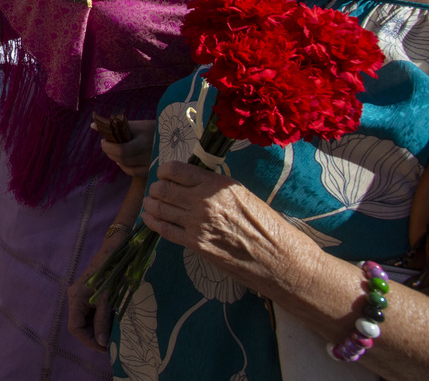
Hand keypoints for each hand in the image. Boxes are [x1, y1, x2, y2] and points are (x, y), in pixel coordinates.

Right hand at [68, 227, 132, 352]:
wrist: (114, 252)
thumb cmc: (109, 275)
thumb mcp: (107, 301)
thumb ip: (103, 322)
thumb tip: (101, 343)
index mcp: (75, 299)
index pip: (75, 327)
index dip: (88, 340)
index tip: (103, 348)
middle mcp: (75, 298)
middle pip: (80, 325)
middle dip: (94, 336)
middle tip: (110, 344)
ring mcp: (81, 296)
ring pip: (86, 319)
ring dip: (98, 328)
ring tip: (112, 336)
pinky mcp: (89, 294)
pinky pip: (91, 312)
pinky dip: (100, 320)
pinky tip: (111, 324)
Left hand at [97, 120, 155, 178]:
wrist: (175, 139)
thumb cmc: (152, 129)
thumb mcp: (138, 124)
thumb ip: (116, 125)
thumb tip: (92, 126)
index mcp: (145, 137)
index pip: (121, 149)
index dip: (108, 147)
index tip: (103, 141)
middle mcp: (149, 151)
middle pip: (122, 158)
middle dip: (109, 152)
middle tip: (106, 146)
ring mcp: (151, 162)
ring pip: (126, 166)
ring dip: (115, 159)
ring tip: (114, 151)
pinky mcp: (152, 169)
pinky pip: (133, 172)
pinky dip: (124, 167)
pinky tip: (122, 161)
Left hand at [141, 160, 310, 294]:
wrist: (279, 259)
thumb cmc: (266, 225)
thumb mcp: (241, 193)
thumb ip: (214, 185)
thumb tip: (190, 179)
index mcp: (217, 184)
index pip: (176, 169)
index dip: (166, 171)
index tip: (166, 174)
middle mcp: (204, 201)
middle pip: (163, 188)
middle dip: (157, 187)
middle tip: (159, 190)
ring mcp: (197, 224)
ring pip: (160, 208)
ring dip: (151, 203)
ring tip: (151, 202)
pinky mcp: (195, 244)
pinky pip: (164, 229)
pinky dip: (152, 221)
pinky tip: (149, 217)